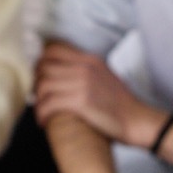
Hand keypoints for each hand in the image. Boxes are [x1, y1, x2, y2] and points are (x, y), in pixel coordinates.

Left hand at [34, 42, 162, 146]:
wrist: (137, 120)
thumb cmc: (121, 104)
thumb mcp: (105, 76)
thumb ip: (87, 71)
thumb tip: (66, 73)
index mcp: (90, 59)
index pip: (53, 50)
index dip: (40, 63)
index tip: (40, 77)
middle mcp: (85, 67)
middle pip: (43, 67)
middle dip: (36, 83)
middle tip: (38, 97)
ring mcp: (82, 83)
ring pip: (43, 86)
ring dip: (37, 101)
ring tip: (41, 112)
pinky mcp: (80, 102)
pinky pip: (48, 104)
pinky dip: (42, 114)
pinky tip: (44, 122)